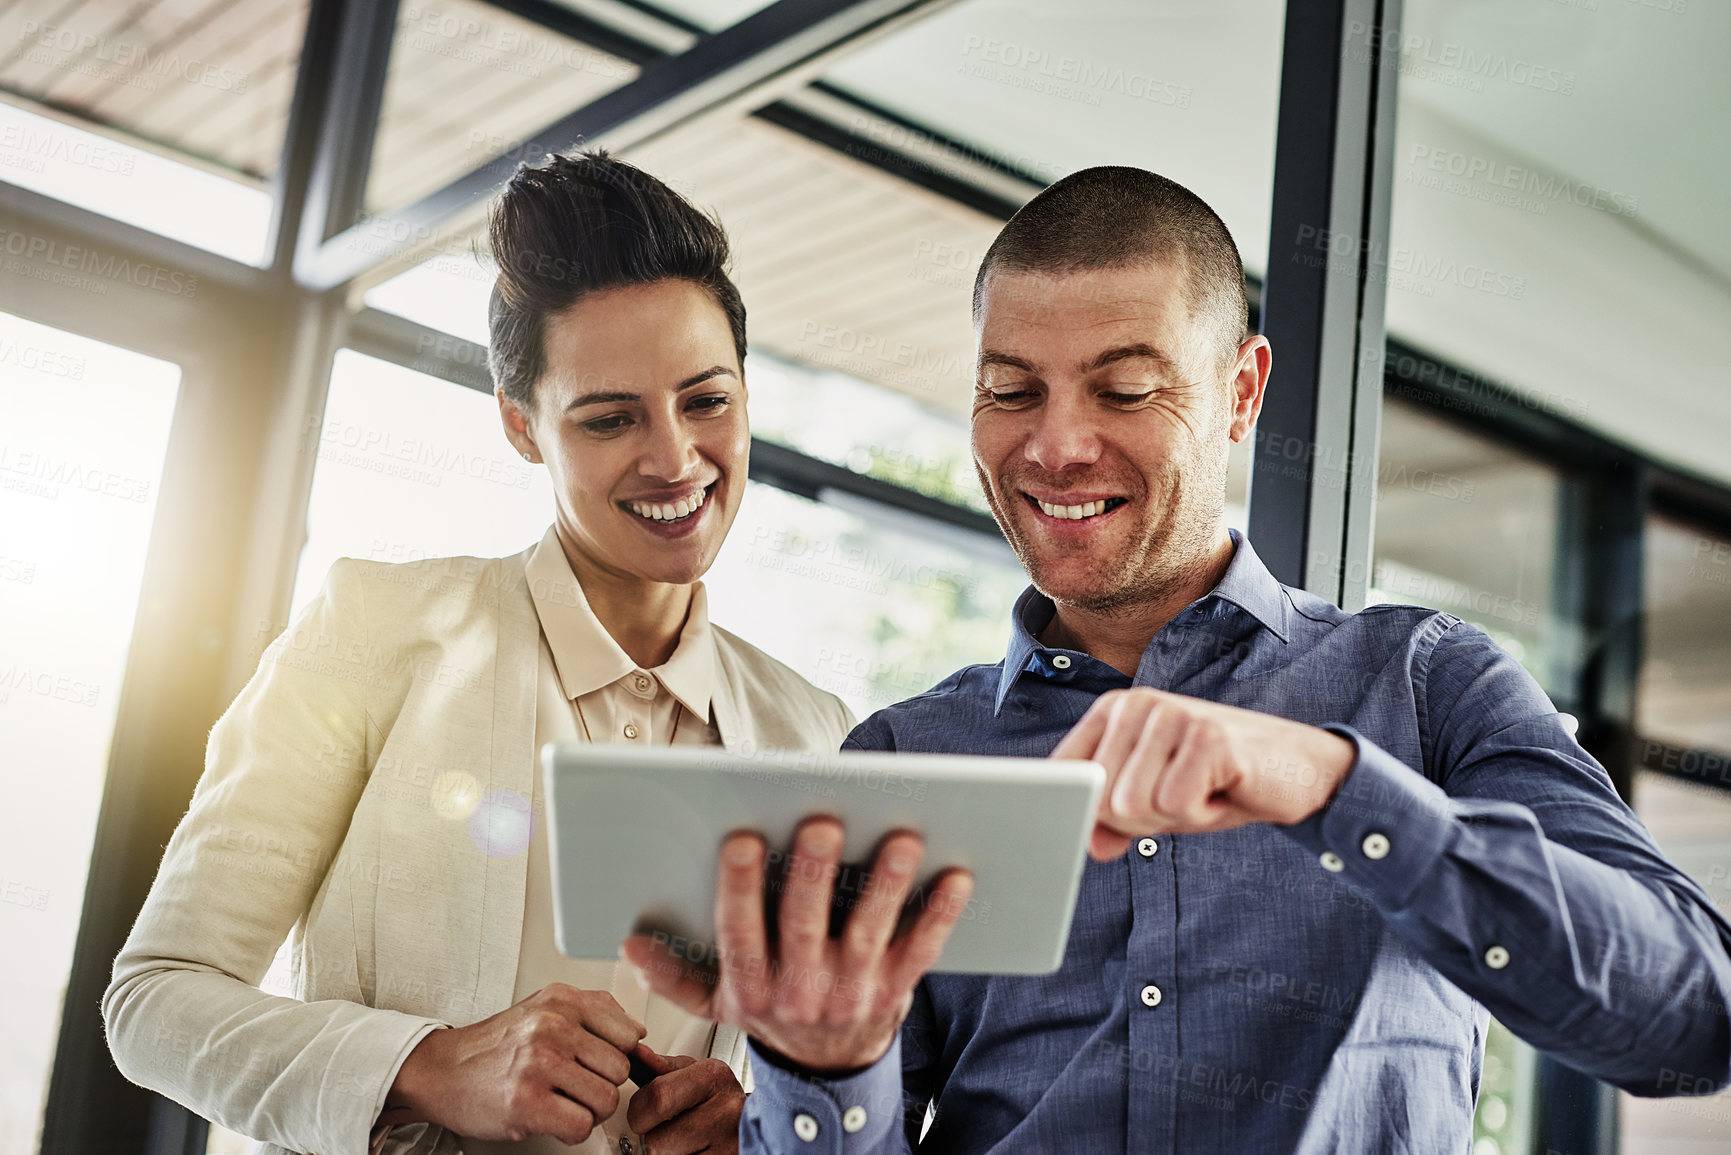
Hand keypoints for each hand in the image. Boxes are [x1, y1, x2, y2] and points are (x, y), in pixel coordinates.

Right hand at [380, 983, 643, 1143]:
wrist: (441, 1070)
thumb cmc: (495, 1045)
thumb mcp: (544, 1007)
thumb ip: (596, 1010)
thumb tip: (638, 1030)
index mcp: (562, 1001)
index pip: (629, 1034)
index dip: (616, 1056)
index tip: (596, 1064)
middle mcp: (552, 1027)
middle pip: (620, 1070)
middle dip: (602, 1085)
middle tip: (574, 1087)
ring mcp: (539, 1065)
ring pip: (606, 1100)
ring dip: (588, 1110)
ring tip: (562, 1102)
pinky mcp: (526, 1103)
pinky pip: (581, 1126)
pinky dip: (571, 1130)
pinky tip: (551, 1117)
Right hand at [623, 819, 972, 1073]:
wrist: (827, 1072)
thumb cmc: (770, 1012)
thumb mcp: (716, 1001)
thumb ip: (673, 975)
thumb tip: (630, 946)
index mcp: (749, 987)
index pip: (739, 934)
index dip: (740, 888)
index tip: (743, 840)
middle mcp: (799, 992)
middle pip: (804, 927)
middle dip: (813, 875)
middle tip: (821, 824)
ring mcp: (851, 993)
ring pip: (869, 933)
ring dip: (885, 885)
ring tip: (898, 838)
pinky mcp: (895, 990)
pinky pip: (921, 949)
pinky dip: (938, 914)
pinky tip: (954, 876)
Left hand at [625, 1043, 743, 1153]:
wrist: (755, 1125)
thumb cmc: (719, 1100)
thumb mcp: (695, 1074)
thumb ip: (664, 1067)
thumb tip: (638, 1055)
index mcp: (715, 1076)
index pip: (658, 1097)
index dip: (640, 1110)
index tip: (643, 1111)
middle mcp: (726, 1110)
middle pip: (657, 1138)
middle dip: (651, 1136)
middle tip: (663, 1129)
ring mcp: (729, 1144)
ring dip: (667, 1152)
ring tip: (685, 1139)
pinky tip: (695, 1150)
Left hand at [1051, 687, 1355, 858]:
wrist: (1301, 768)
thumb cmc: (1220, 782)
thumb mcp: (1155, 805)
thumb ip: (1112, 820)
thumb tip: (1088, 845)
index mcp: (1114, 710)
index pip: (1065, 775)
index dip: (1089, 811)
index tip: (1121, 814)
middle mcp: (1138, 704)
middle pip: (1099, 800)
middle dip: (1141, 819)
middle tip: (1183, 796)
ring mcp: (1173, 715)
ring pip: (1132, 806)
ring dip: (1172, 817)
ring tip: (1203, 790)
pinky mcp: (1207, 737)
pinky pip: (1175, 807)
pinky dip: (1202, 814)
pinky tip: (1223, 790)